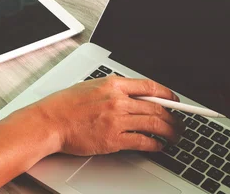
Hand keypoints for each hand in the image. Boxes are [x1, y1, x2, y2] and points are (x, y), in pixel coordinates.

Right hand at [32, 76, 184, 155]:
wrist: (50, 121)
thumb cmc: (64, 105)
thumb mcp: (90, 86)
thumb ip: (112, 89)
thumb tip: (131, 96)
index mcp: (112, 84)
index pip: (149, 86)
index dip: (167, 94)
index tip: (174, 100)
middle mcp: (117, 100)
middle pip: (156, 107)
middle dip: (173, 117)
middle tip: (179, 123)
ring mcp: (116, 120)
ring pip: (154, 124)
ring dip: (169, 131)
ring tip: (174, 136)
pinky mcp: (113, 139)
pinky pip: (142, 141)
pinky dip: (155, 144)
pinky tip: (158, 146)